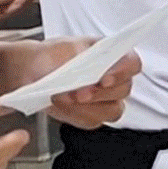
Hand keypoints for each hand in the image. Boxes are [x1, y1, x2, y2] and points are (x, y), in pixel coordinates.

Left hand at [7, 39, 140, 130]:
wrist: (34, 71)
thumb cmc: (52, 56)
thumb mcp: (63, 47)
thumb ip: (79, 56)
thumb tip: (88, 70)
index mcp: (114, 55)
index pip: (133, 64)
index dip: (123, 72)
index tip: (104, 78)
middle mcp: (115, 78)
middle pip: (123, 90)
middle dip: (99, 93)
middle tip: (78, 92)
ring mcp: (106, 99)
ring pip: (112, 111)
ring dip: (87, 107)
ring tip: (64, 97)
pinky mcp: (93, 115)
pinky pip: (92, 121)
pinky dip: (75, 114)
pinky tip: (62, 104)